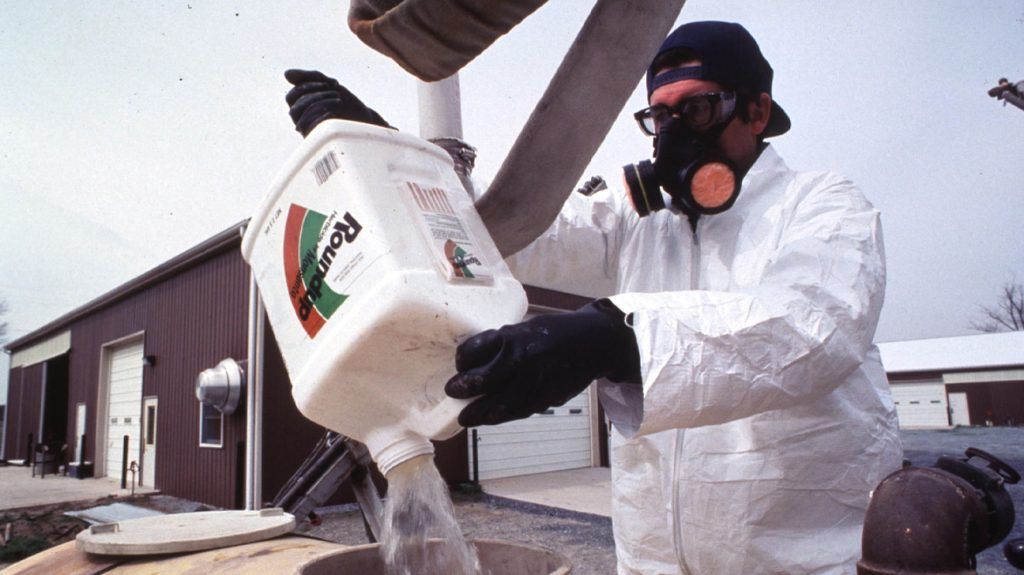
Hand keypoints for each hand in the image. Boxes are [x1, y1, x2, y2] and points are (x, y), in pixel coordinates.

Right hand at [284, 69, 389, 135]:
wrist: (366, 121)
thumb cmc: (347, 104)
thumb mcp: (329, 86)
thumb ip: (310, 77)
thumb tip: (286, 74)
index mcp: (302, 107)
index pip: (292, 96)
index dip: (306, 86)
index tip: (326, 82)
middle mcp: (302, 120)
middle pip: (295, 105)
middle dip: (315, 94)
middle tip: (335, 90)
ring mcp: (309, 130)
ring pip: (301, 116)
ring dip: (320, 103)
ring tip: (339, 99)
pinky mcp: (319, 139)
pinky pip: (310, 128)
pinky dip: (321, 117)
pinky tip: (333, 113)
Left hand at [445, 299, 640, 426]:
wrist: (592, 343)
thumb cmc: (555, 333)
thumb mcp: (525, 328)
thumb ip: (503, 343)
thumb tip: (476, 363)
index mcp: (513, 336)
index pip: (474, 350)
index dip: (462, 359)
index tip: (460, 364)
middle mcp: (521, 358)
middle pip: (482, 380)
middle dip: (463, 389)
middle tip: (452, 392)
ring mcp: (534, 380)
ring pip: (498, 403)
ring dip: (479, 412)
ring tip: (466, 418)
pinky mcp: (545, 396)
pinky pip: (517, 411)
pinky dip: (500, 417)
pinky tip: (489, 419)